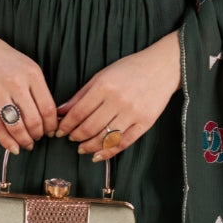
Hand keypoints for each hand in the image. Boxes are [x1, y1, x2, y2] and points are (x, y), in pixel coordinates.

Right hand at [0, 9, 57, 153]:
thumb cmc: (4, 59)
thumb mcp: (28, 66)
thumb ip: (38, 89)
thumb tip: (50, 117)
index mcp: (32, 74)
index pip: (48, 108)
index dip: (52, 125)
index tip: (51, 131)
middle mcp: (16, 83)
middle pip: (34, 120)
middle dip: (38, 135)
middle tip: (38, 138)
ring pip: (16, 127)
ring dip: (24, 140)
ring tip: (27, 143)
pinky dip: (7, 141)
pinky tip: (13, 146)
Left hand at [54, 30, 181, 160]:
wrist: (162, 67)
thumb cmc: (130, 68)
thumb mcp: (102, 75)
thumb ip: (81, 94)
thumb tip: (61, 111)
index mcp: (104, 86)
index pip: (78, 112)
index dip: (66, 125)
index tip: (60, 130)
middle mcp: (118, 100)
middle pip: (89, 127)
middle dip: (76, 136)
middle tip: (70, 139)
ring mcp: (133, 113)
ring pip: (105, 138)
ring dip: (89, 147)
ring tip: (82, 148)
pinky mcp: (145, 123)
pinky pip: (124, 143)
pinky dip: (108, 152)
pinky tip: (98, 155)